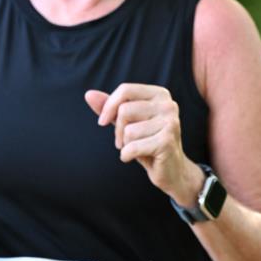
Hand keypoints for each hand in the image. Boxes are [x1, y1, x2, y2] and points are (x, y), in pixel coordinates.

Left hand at [85, 84, 202, 206]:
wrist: (171, 170)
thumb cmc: (147, 143)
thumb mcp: (127, 122)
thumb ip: (110, 107)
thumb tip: (89, 94)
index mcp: (160, 94)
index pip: (125, 90)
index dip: (108, 106)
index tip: (102, 121)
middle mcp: (168, 105)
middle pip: (124, 110)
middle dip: (118, 130)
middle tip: (126, 141)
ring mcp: (170, 122)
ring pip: (128, 131)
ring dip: (126, 145)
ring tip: (138, 149)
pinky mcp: (167, 141)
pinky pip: (133, 147)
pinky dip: (127, 156)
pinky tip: (138, 158)